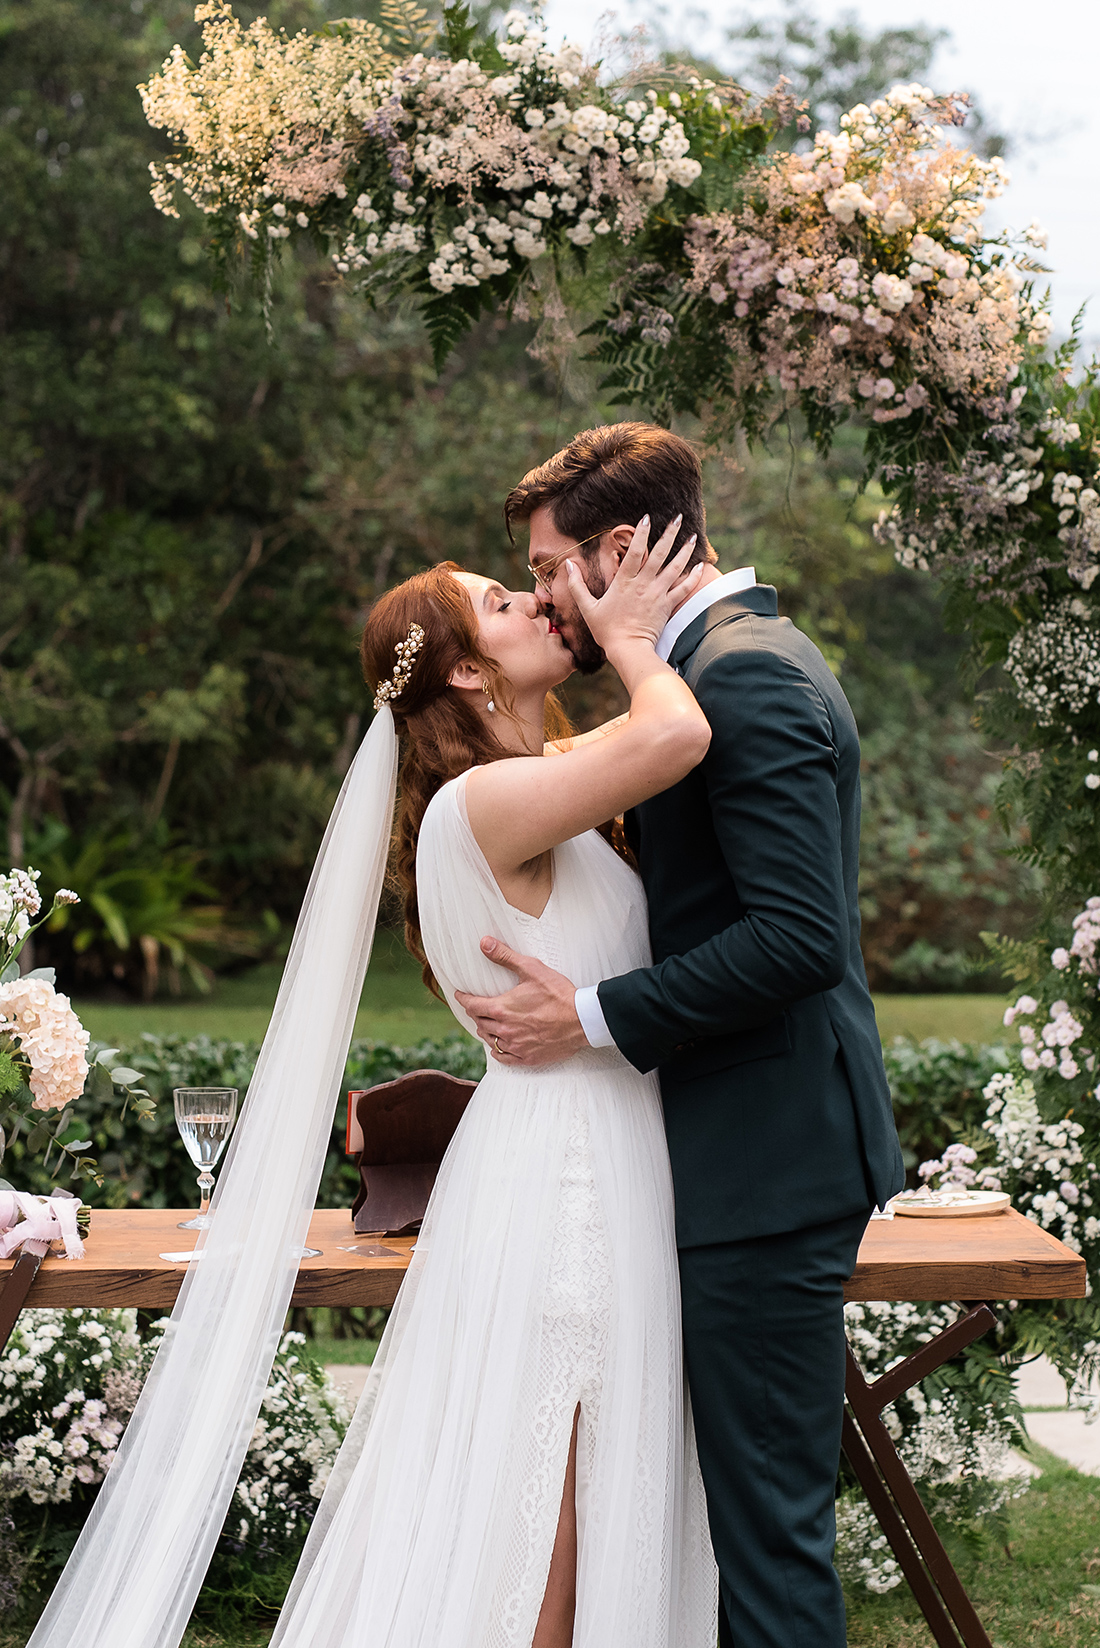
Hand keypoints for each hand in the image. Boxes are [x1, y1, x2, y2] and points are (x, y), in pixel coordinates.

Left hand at [454, 937, 588, 1066]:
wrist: (581, 1019)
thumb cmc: (558, 993)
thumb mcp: (531, 969)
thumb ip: (505, 956)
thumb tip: (484, 943)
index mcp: (501, 1009)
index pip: (472, 1005)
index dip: (463, 999)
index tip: (460, 995)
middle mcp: (504, 1029)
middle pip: (479, 1022)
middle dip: (475, 1013)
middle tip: (476, 1007)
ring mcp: (515, 1046)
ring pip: (489, 1040)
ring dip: (485, 1030)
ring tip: (486, 1023)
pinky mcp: (527, 1057)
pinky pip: (504, 1057)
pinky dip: (498, 1050)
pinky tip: (499, 1045)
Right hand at [565, 514, 702, 655]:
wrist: (628, 650)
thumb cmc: (606, 630)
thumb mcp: (587, 608)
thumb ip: (577, 585)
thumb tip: (568, 564)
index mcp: (624, 582)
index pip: (634, 552)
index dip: (641, 534)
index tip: (647, 518)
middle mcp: (643, 584)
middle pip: (659, 554)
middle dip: (669, 534)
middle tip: (678, 518)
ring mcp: (657, 594)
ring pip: (674, 568)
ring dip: (684, 550)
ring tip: (692, 535)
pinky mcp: (667, 606)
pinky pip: (683, 589)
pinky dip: (692, 577)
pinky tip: (700, 565)